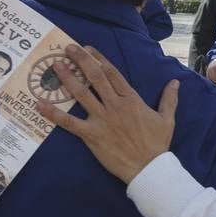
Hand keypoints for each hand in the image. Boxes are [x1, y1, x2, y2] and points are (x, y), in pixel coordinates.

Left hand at [38, 44, 178, 183]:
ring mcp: (102, 119)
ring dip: (67, 78)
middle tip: (68, 48)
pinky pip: (70, 123)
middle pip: (95, 77)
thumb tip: (175, 81)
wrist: (149, 168)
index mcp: (131, 99)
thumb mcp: (167, 119)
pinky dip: (54, 113)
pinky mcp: (92, 135)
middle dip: (81, 60)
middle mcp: (115, 105)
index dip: (99, 59)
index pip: (113, 73)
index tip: (88, 48)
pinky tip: (39, 104)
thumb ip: (169, 99)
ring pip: (82, 94)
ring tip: (54, 65)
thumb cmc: (157, 144)